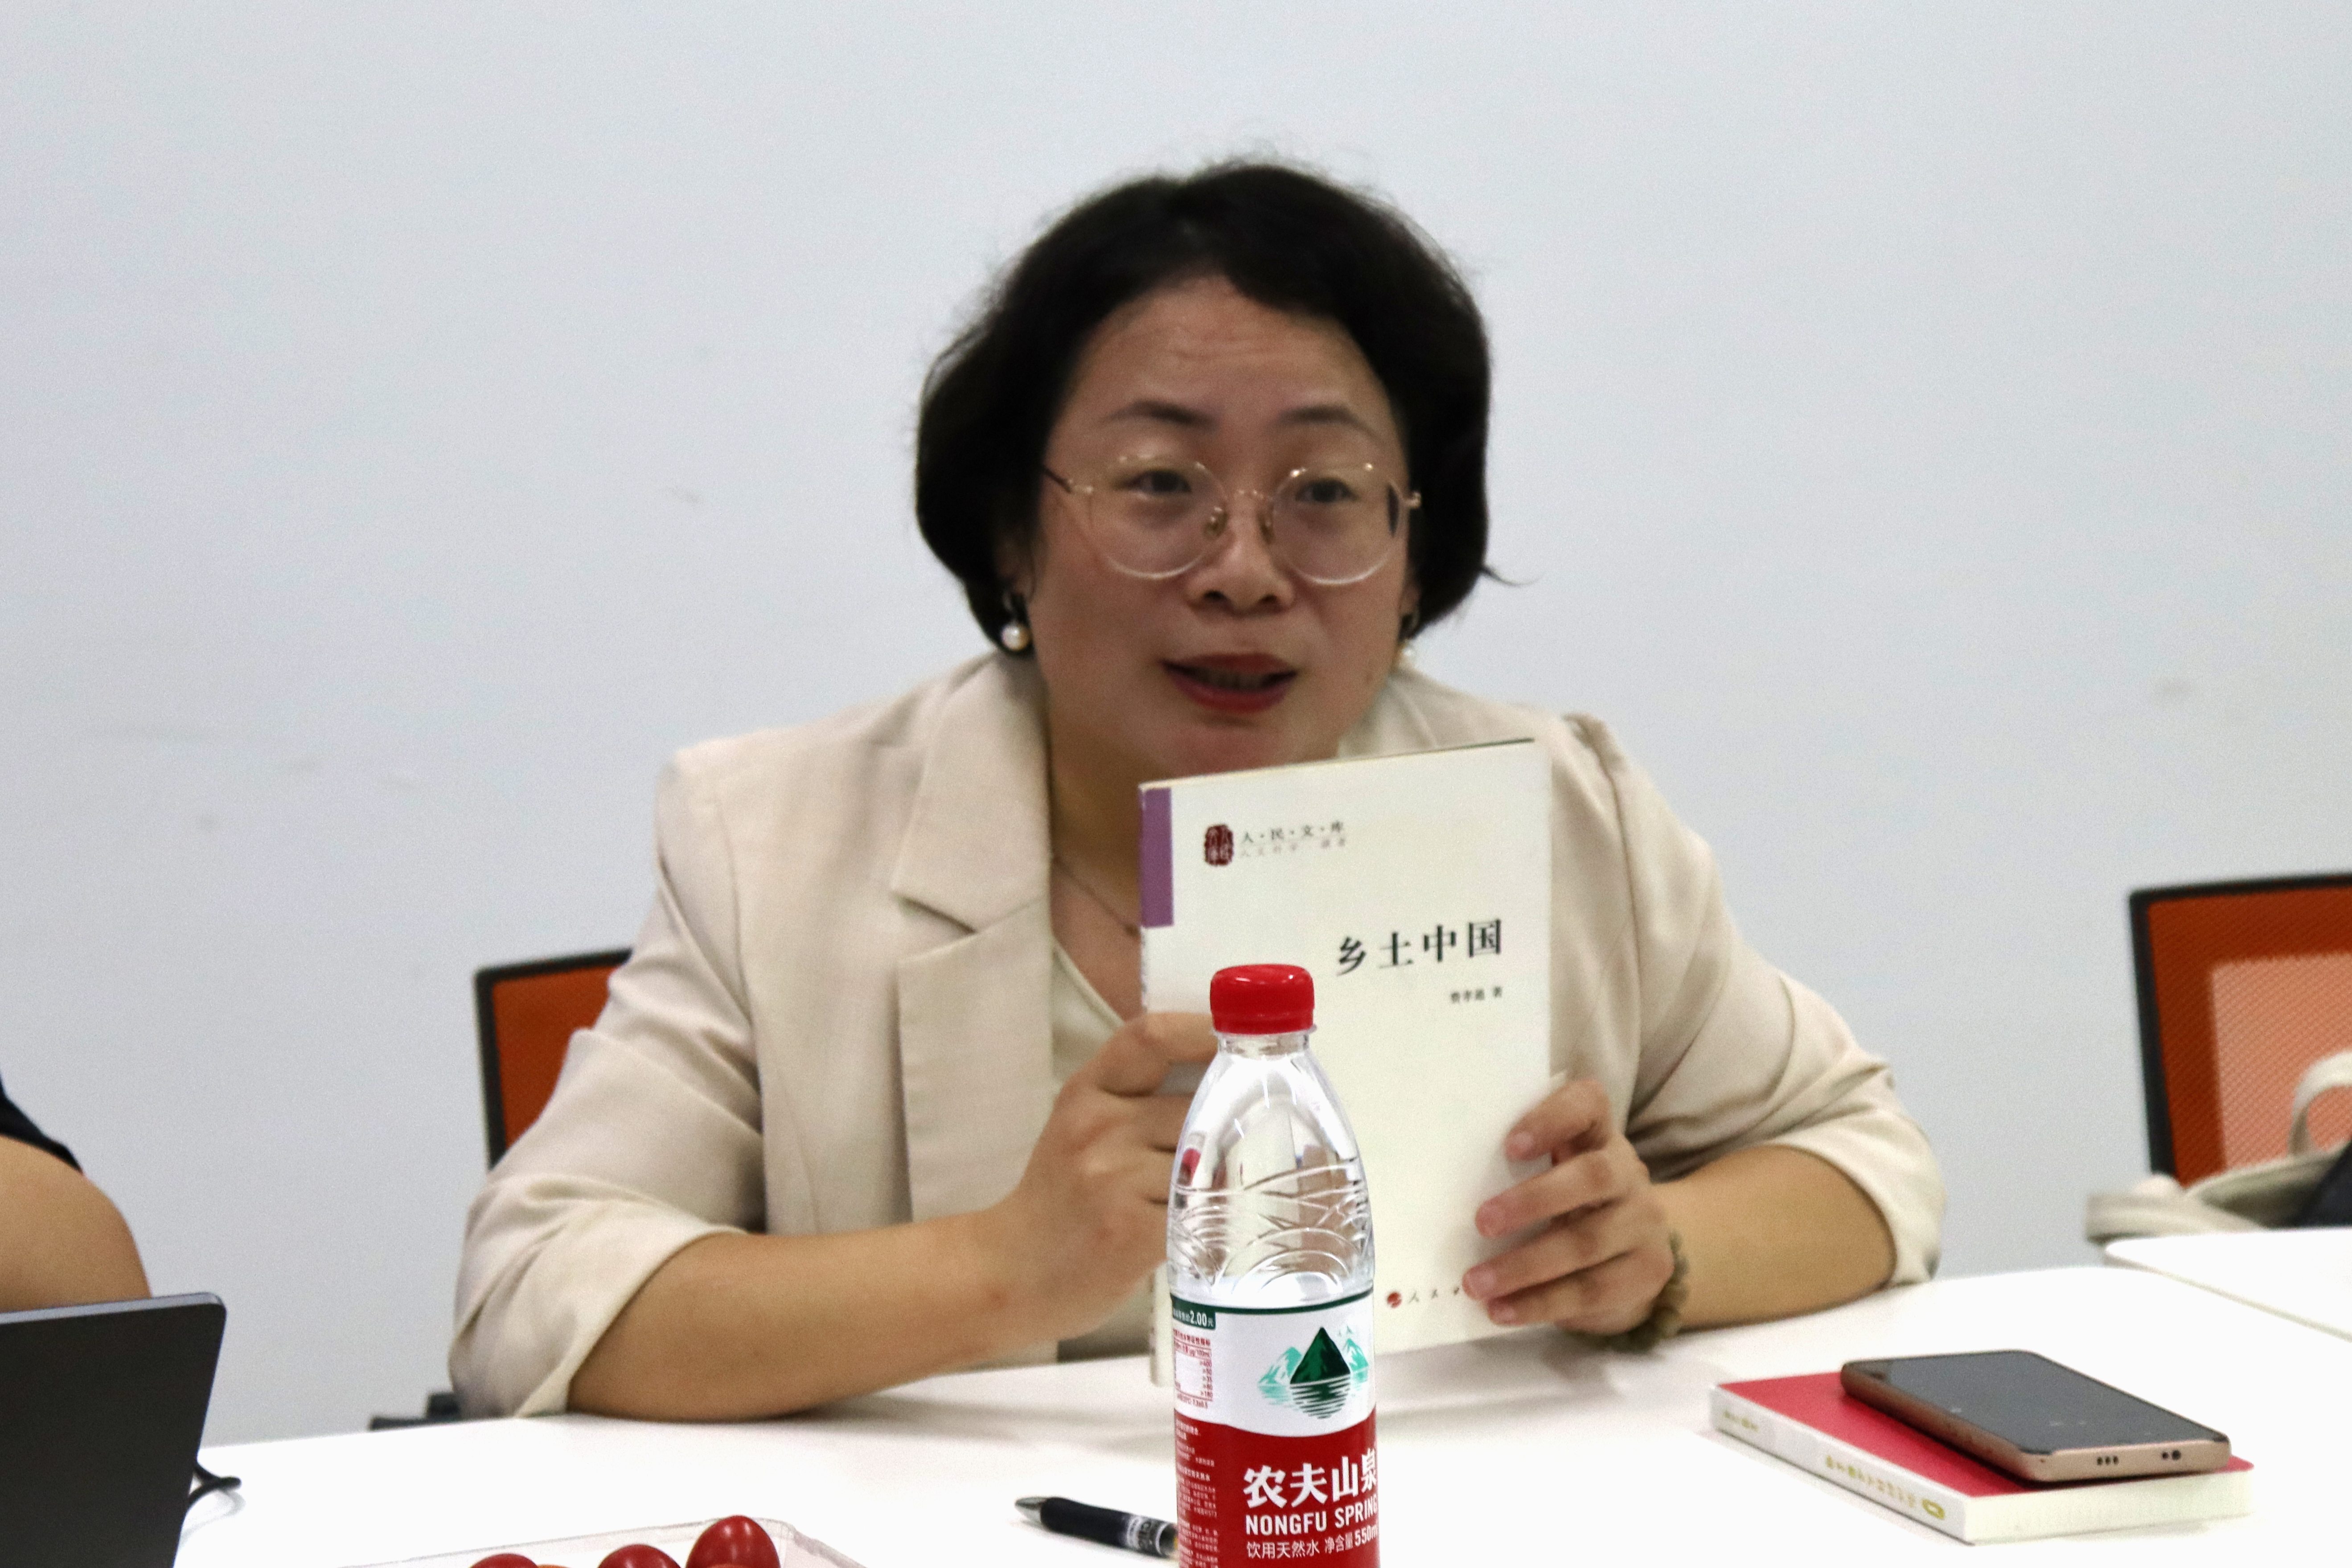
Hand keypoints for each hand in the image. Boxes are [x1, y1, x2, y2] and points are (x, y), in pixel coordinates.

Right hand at [980, 1012, 1216, 1341]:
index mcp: (1088, 1090)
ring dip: (1226, 1179)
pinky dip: (1214, 1221)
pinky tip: (1210, 1229)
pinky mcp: (1128, 1230)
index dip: (1204, 1030)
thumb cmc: (1065, 1195)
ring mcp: (1110, 1177)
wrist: (1015, 1271)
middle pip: (1198, 1105)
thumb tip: (1231, 1077)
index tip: (1245, 1040)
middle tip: (1260, 1141)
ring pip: (1205, 1160)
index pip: (1151, 1036)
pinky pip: (1198, 1212)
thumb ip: (1143, 1099)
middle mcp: (1096, 1125)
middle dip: (1232, 1126)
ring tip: (1226, 1194)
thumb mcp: (1085, 1128)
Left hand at [1460, 1079, 1673, 1333]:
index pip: (1586, 1106)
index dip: (1551, 1119)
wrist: (1634, 1252)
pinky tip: (1504, 1310)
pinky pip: (1592, 1290)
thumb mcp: (1553, 1175)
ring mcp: (1644, 1223)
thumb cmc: (1571, 1203)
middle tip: (1481, 1223)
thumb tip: (1442, 1191)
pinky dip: (1542, 1303)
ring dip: (1525, 1266)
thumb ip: (1516, 1170)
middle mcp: (1628, 1172)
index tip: (1509, 1145)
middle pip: (1592, 1177)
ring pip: (1587, 1243)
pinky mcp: (1647, 1271)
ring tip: (1476, 1283)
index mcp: (1598, 1135)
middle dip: (1532, 1201)